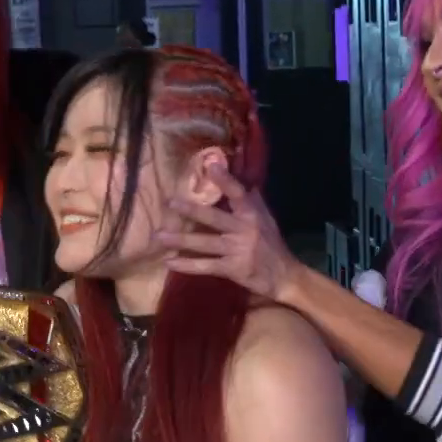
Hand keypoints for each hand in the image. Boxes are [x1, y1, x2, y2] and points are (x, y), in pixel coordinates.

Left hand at [157, 163, 301, 303]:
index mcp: (252, 215)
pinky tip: (168, 262)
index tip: (210, 166)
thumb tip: (240, 175)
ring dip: (179, 240)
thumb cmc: (271, 244)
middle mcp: (244, 230)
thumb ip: (251, 200)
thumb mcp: (266, 219)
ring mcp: (237, 250)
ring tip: (158, 236)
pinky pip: (204, 266)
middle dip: (190, 210)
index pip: (238, 193)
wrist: (284, 275)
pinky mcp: (231, 269)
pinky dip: (186, 264)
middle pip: (213, 217)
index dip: (225, 180)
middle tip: (169, 202)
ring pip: (203, 243)